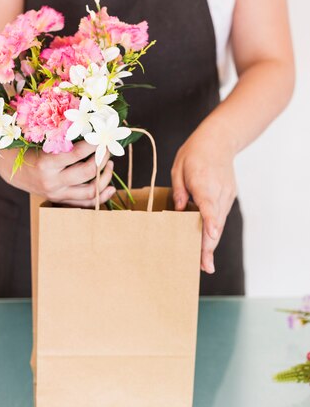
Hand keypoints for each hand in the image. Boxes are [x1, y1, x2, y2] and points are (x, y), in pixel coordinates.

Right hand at [0, 140, 115, 206]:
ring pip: (90, 191)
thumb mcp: (41, 140)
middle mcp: (52, 181)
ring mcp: (57, 193)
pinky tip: (109, 187)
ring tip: (110, 164)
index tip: (102, 135)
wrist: (13, 170)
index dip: (93, 144)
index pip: (77, 154)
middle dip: (102, 158)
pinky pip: (85, 203)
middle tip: (107, 147)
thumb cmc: (28, 149)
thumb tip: (89, 126)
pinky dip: (100, 196)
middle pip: (87, 173)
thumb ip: (62, 136)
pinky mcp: (60, 200)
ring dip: (105, 177)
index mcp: (45, 164)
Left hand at [171, 129, 236, 273]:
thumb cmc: (194, 152)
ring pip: (219, 222)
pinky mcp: (229, 196)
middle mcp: (218, 189)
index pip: (207, 204)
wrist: (220, 140)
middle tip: (204, 266)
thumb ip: (179, 189)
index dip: (209, 221)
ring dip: (211, 242)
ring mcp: (226, 194)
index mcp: (202, 179)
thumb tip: (179, 210)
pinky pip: (220, 216)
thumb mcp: (178, 166)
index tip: (210, 236)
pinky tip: (206, 244)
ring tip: (203, 263)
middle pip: (215, 221)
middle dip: (209, 244)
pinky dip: (213, 230)